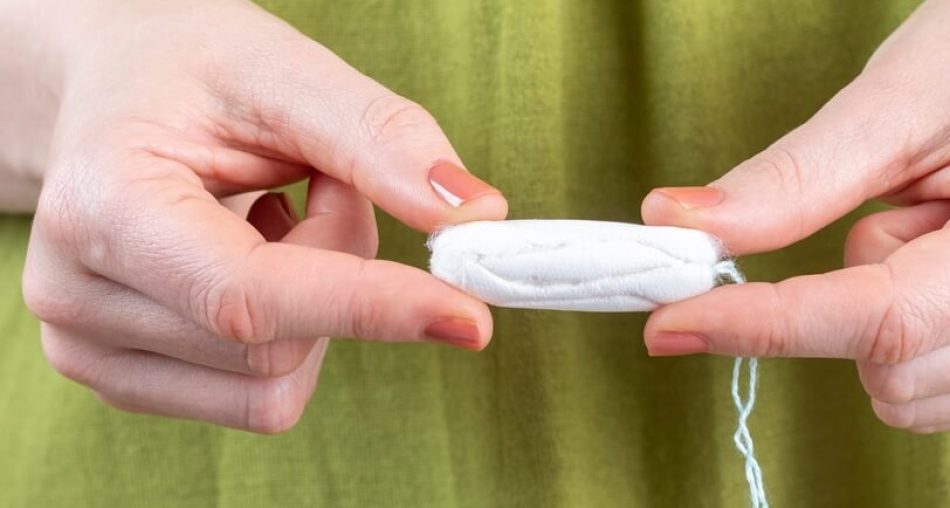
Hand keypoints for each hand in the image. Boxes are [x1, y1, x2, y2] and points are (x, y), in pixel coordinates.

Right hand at [16, 0, 506, 432]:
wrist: (110, 92)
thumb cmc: (186, 71)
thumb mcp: (282, 71)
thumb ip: (378, 138)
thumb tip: (473, 214)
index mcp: (104, 205)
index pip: (251, 297)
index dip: (368, 308)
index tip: (469, 318)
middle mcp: (76, 296)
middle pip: (277, 343)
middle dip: (341, 264)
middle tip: (323, 182)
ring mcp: (89, 350)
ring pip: (275, 380)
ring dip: (320, 302)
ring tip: (278, 215)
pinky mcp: (124, 380)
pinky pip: (257, 394)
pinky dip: (292, 332)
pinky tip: (257, 259)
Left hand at [642, 0, 949, 431]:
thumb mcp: (884, 104)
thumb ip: (786, 184)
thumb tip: (678, 227)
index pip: (880, 320)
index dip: (764, 324)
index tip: (671, 320)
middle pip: (889, 367)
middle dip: (844, 295)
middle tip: (897, 204)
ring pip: (905, 394)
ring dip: (878, 318)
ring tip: (935, 228)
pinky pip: (932, 397)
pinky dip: (905, 339)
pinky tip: (949, 268)